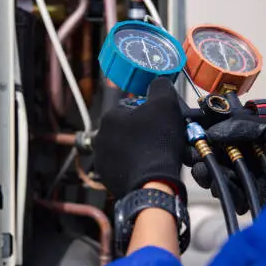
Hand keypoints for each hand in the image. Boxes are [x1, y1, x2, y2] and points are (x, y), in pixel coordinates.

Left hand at [93, 78, 187, 200]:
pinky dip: (135, 166)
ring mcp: (102, 159)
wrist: (153, 183)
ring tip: (157, 155)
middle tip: (162, 139)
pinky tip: (149, 168)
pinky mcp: (108, 178)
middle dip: (144, 132)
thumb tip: (158, 82)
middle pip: (128, 128)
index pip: (132, 107)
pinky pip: (124, 166)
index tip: (163, 122)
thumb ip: (160, 86)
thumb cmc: (158, 142)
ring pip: (125, 148)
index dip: (151, 113)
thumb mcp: (165, 103)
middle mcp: (101, 137)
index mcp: (110, 117)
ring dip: (139, 149)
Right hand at [184, 115, 265, 213]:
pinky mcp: (248, 199)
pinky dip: (227, 193)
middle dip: (201, 154)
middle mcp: (246, 156)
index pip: (221, 131)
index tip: (191, 132)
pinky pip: (228, 195)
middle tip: (193, 156)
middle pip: (213, 154)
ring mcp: (246, 178)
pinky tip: (235, 193)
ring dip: (209, 174)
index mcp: (251, 137)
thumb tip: (213, 131)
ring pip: (216, 175)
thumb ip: (245, 125)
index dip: (204, 131)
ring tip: (207, 174)